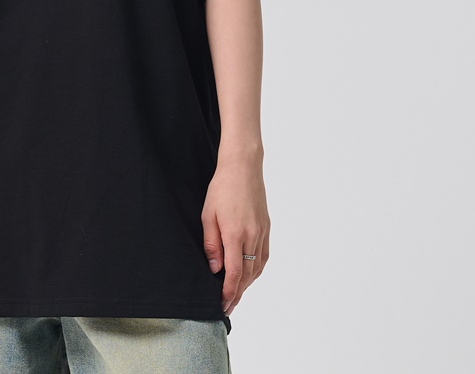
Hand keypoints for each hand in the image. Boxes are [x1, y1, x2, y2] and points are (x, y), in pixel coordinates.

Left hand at [200, 150, 270, 314]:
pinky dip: (256, 270)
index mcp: (235, 234)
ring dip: (247, 284)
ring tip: (236, 294)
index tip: (223, 304)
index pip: (234, 273)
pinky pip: (264, 256)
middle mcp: (252, 236)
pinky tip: (249, 275)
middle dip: (237, 293)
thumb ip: (211, 243)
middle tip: (228, 307)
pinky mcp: (266, 228)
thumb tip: (215, 269)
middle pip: (247, 275)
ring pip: (257, 268)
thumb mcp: (208, 214)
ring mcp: (262, 233)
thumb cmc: (221, 188)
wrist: (243, 167)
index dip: (229, 292)